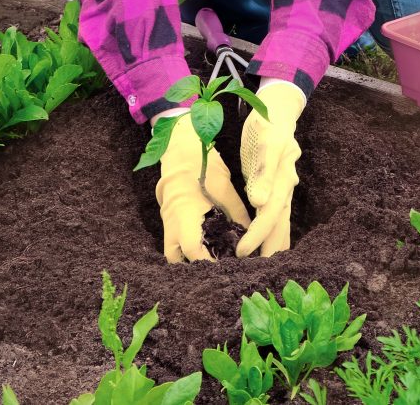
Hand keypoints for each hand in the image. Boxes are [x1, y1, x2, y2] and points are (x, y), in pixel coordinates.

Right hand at [156, 113, 250, 262]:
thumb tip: (252, 234)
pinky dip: (186, 251)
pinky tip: (205, 249)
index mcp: (185, 215)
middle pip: (176, 259)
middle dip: (195, 267)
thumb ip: (238, 213)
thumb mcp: (224, 188)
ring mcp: (167, 223)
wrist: (181, 151)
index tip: (227, 267)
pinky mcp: (169, 220)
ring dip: (188, 261)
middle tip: (218, 269)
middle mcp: (172, 223)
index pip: (194, 250)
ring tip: (211, 263)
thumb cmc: (203, 166)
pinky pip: (174, 244)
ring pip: (172, 254)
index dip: (209, 263)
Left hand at [237, 81, 305, 257]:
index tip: (241, 253)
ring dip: (273, 243)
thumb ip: (264, 173)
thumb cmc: (269, 125)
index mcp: (282, 181)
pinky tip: (266, 241)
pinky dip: (271, 231)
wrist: (279, 110)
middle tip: (258, 276)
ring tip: (265, 265)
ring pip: (280, 223)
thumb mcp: (266, 143)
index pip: (268, 216)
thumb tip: (260, 202)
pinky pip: (275, 215)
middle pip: (279, 226)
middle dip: (270, 249)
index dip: (256, 236)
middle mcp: (286, 189)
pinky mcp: (276, 186)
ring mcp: (283, 188)